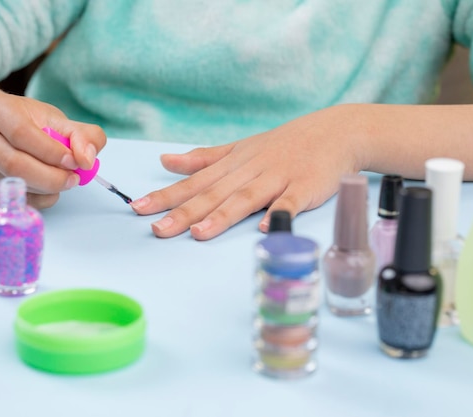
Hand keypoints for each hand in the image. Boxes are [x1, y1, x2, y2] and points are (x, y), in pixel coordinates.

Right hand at [0, 93, 106, 207]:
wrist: (8, 133)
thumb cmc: (34, 124)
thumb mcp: (61, 121)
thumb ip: (84, 136)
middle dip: (51, 176)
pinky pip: (19, 202)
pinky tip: (50, 187)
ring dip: (49, 188)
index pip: (21, 134)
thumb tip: (86, 160)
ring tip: (64, 178)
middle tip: (73, 178)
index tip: (73, 160)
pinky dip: (43, 199)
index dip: (51, 152)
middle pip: (14, 165)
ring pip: (17, 186)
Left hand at [130, 105, 366, 239]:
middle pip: (212, 193)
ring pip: (245, 198)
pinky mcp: (304, 187)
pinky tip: (264, 229)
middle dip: (183, 212)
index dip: (166, 195)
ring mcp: (277, 178)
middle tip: (158, 229)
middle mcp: (249, 170)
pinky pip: (290, 202)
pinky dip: (278, 214)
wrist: (334, 131)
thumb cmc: (282, 144)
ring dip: (222, 215)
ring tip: (199, 233)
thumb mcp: (239, 148)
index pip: (193, 182)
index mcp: (232, 164)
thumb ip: (203, 158)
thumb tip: (166, 160)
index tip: (138, 208)